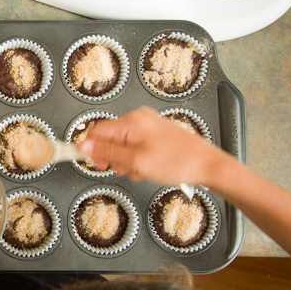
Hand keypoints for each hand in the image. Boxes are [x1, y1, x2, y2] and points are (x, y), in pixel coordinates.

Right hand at [78, 107, 225, 184]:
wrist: (208, 165)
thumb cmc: (178, 162)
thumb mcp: (136, 161)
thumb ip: (107, 153)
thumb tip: (83, 146)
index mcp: (131, 121)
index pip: (97, 131)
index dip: (93, 149)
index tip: (96, 164)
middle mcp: (138, 118)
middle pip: (110, 137)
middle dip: (113, 157)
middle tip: (125, 170)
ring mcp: (148, 124)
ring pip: (123, 143)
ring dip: (126, 160)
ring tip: (140, 171)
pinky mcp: (156, 132)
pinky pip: (136, 144)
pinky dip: (137, 158)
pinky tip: (148, 168)